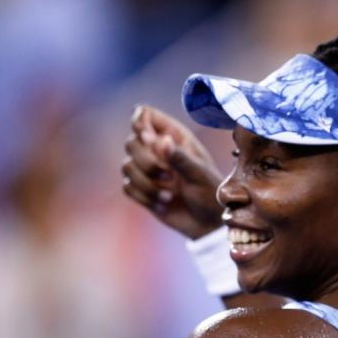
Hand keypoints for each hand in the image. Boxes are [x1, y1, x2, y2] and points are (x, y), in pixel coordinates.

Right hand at [121, 105, 224, 239]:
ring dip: (148, 184)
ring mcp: (148, 169)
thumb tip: (160, 140)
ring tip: (170, 195)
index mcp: (175, 136)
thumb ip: (179, 157)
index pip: (145, 115)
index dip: (140, 123)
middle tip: (170, 177)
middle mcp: (158, 149)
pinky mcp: (142, 188)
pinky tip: (163, 203)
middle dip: (147, 163)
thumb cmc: (210, 193)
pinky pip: (127, 187)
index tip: (148, 139)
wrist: (208, 223)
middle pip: (131, 142)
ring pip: (126, 166)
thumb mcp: (199, 174)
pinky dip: (144, 197)